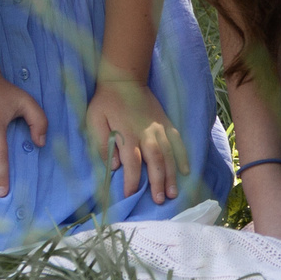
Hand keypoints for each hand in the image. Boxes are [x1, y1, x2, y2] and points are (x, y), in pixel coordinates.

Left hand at [84, 74, 186, 202]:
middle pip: (155, 161)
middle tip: (160, 200)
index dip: (131, 181)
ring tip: (173, 193)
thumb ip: (102, 143)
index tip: (130, 195)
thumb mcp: (94, 120)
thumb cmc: (106, 102)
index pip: (132, 163)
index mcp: (127, 135)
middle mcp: (146, 134)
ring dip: (172, 174)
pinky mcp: (166, 123)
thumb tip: (113, 165)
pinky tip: (185, 170)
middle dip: (158, 182)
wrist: (124, 78)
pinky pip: (177, 141)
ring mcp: (159, 128)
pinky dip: (182, 155)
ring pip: (168, 154)